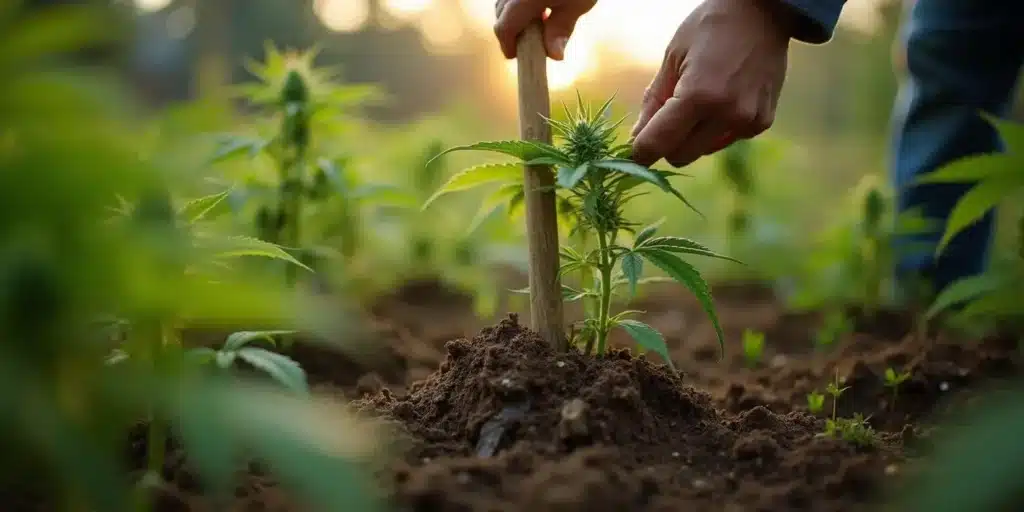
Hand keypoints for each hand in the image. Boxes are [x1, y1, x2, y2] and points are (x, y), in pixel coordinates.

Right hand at [493, 0, 596, 60]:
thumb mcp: (578, 3)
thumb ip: (562, 29)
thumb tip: (555, 56)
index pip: (504, 27)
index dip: (507, 45)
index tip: (514, 56)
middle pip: (500, 13)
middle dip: (511, 30)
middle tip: (528, 42)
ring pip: (503, 0)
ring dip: (513, 14)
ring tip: (536, 21)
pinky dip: (517, 0)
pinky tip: (537, 3)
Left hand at [631, 0, 797, 166]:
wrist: (762, 12)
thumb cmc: (710, 28)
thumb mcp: (673, 58)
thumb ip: (653, 101)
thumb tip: (637, 138)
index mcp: (699, 95)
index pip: (659, 143)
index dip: (641, 152)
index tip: (634, 151)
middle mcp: (727, 114)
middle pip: (681, 155)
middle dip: (667, 143)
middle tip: (665, 119)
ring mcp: (748, 120)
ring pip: (703, 150)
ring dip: (692, 136)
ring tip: (699, 100)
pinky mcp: (761, 122)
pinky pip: (726, 140)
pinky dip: (716, 129)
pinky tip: (722, 99)